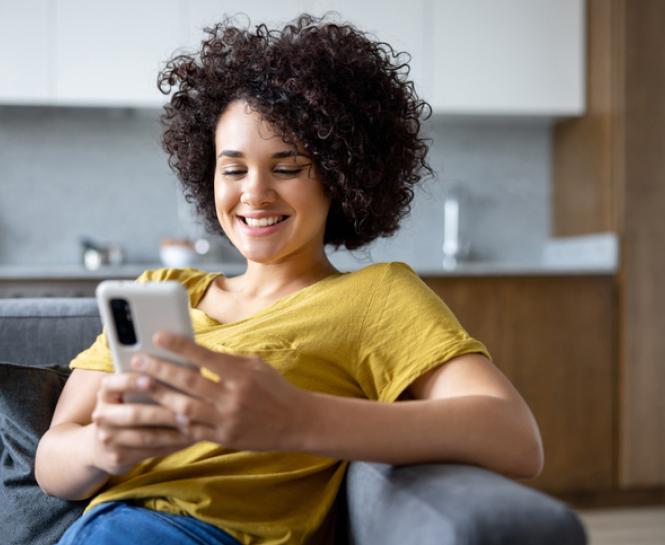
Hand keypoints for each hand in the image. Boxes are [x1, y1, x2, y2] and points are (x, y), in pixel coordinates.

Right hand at [90, 372, 191, 474]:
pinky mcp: (119, 457)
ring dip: (172, 432)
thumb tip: (184, 369)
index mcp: (105, 392)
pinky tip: (189, 439)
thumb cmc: (130, 406)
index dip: (131, 382)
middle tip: (187, 409)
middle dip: (163, 412)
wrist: (103, 445)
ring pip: (145, 436)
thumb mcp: (129, 392)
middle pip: (134, 414)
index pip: (113, 383)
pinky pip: (150, 451)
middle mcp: (102, 415)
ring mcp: (108, 439)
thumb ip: (148, 380)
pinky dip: (172, 445)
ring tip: (193, 425)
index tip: (151, 379)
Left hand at [128, 331, 309, 451]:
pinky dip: (173, 419)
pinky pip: (191, 429)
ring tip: (140, 385)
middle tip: (137, 361)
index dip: (178, 346)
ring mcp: (227, 420)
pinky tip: (158, 410)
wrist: (296, 421)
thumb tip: (196, 352)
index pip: (204, 356)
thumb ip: (227, 360)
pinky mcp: (224, 438)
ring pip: (183, 407)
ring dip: (159, 395)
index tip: (158, 336)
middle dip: (159, 370)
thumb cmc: (275, 388)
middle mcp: (232, 397)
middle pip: (188, 381)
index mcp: (241, 374)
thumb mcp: (256, 366)